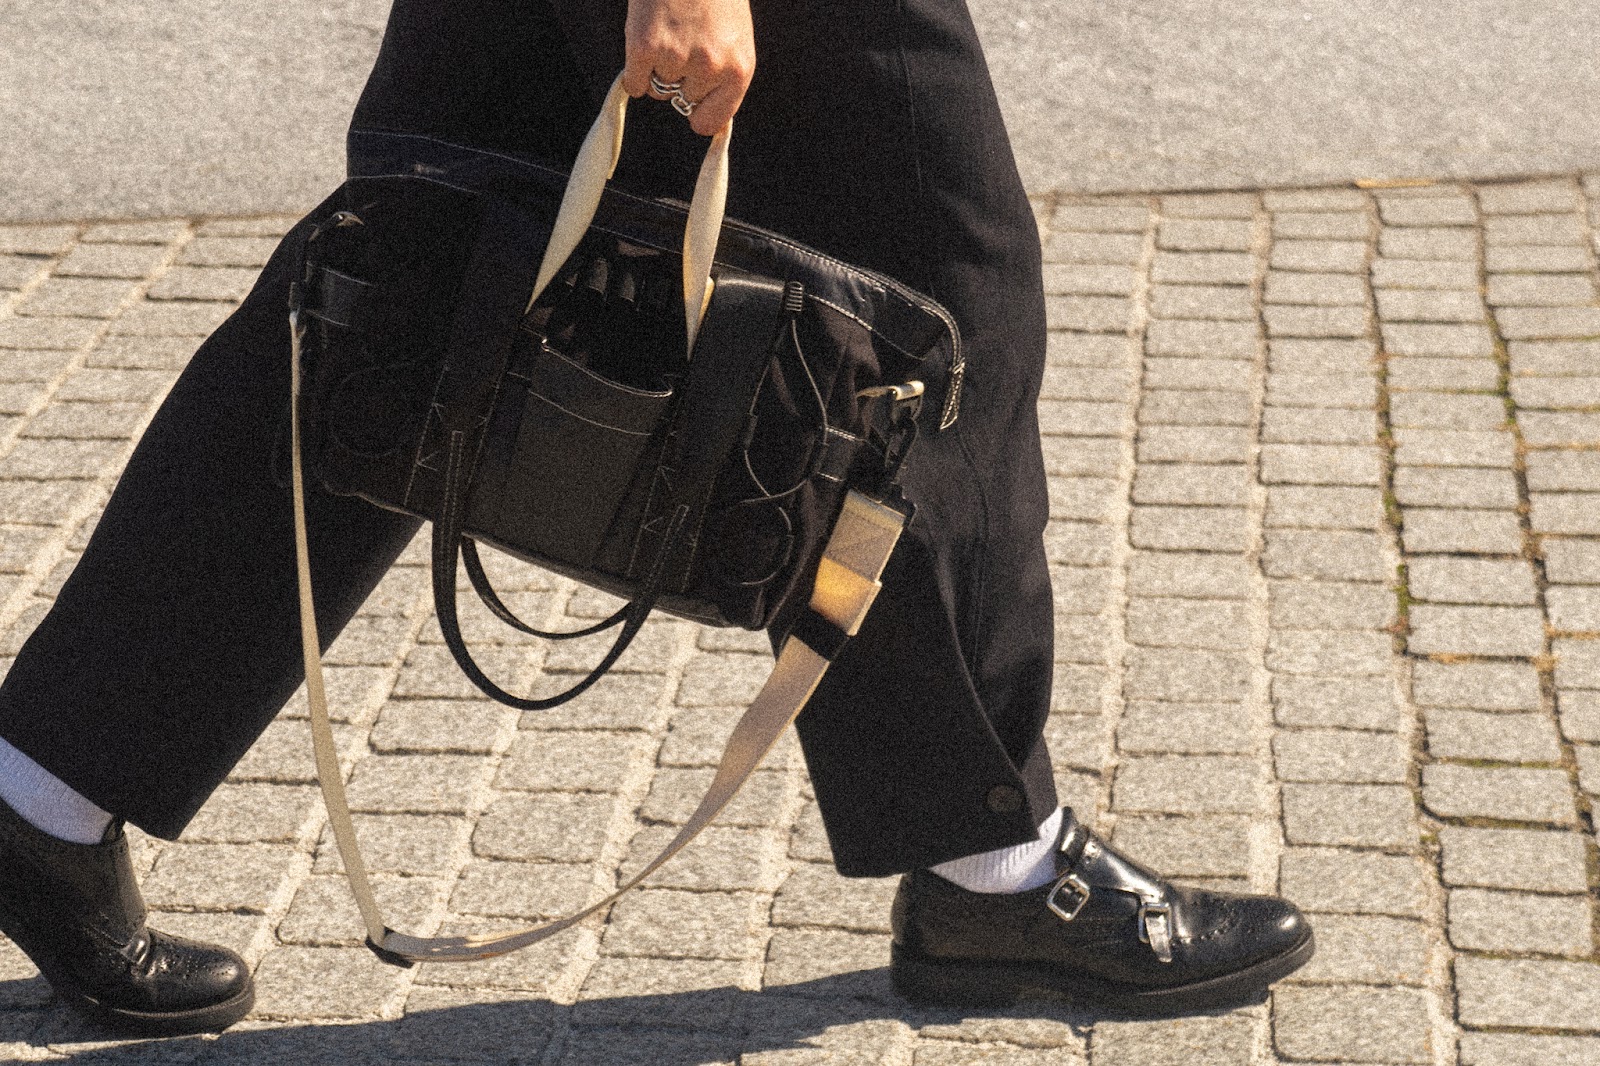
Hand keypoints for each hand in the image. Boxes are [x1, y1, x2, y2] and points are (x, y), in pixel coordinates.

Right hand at [623, 0, 754, 135]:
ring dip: (657, 67)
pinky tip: (645, 42)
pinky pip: (634, 83)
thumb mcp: (735, 38)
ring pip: (658, 89)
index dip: (700, 113)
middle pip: (682, 100)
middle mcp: (710, 68)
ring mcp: (676, 58)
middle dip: (680, 78)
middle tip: (683, 41)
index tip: (694, 108)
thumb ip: (725, 76)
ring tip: (669, 32)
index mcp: (738, 69)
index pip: (714, 121)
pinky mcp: (645, 47)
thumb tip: (707, 120)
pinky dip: (634, 71)